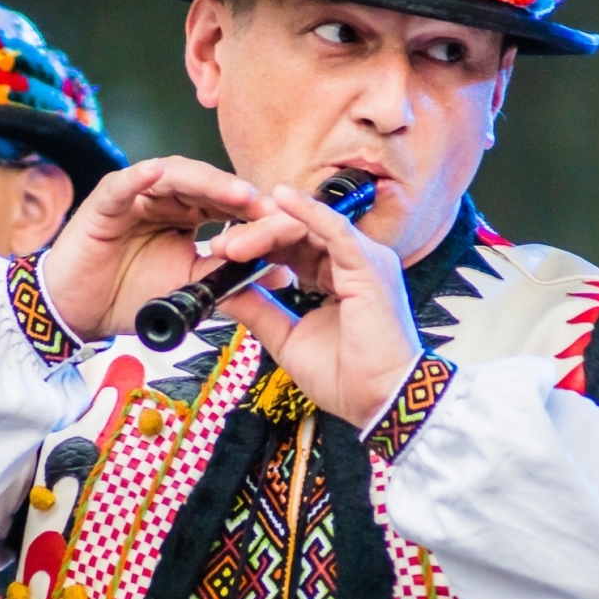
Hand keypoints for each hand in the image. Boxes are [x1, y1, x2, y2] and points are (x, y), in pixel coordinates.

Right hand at [42, 157, 275, 340]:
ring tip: (236, 193)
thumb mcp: (190, 284)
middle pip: (206, 184)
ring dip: (207, 182)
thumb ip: (229, 274)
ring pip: (174, 176)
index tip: (285, 225)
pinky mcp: (104, 202)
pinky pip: (124, 185)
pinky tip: (158, 173)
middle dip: (239, 194)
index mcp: (186, 213)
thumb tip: (280, 274)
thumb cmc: (133, 294)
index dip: (254, 211)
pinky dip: (140, 177)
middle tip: (268, 208)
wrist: (83, 312)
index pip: (225, 202)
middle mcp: (164, 197)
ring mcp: (134, 195)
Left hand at [211, 184, 421, 429]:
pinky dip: (309, 212)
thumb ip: (258, 309)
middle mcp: (352, 263)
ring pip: (309, 229)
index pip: (292, 247)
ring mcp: (364, 261)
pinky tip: (282, 198)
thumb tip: (222, 290)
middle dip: (255, 236)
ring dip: (268, 230)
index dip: (256, 246)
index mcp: (335, 277)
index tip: (221, 254)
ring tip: (234, 241)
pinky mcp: (370, 266)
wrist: (378, 400)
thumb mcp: (287, 337)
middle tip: (220, 246)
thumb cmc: (345, 377)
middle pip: (297, 233)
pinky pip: (336, 230)